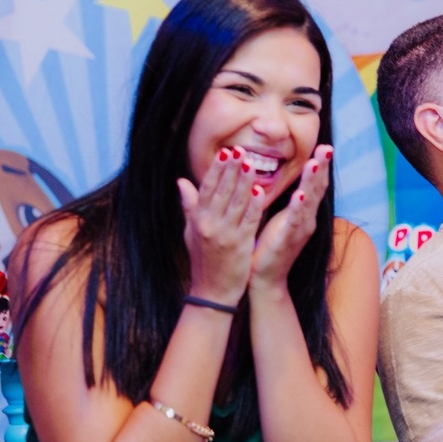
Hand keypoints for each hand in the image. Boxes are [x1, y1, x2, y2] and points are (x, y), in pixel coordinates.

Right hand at [178, 146, 265, 304]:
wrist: (212, 292)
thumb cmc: (203, 260)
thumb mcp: (191, 232)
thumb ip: (189, 206)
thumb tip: (181, 181)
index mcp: (198, 220)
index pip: (207, 188)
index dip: (217, 169)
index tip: (226, 151)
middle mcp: (209, 225)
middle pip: (221, 191)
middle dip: (231, 169)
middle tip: (241, 149)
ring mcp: (224, 235)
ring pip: (235, 203)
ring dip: (244, 182)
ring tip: (252, 163)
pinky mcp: (239, 246)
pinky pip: (248, 221)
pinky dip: (254, 206)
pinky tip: (261, 191)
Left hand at [249, 144, 332, 288]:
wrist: (264, 279)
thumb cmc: (267, 247)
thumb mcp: (276, 218)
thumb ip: (282, 200)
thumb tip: (280, 179)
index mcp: (302, 213)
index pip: (314, 185)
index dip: (319, 166)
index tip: (323, 146)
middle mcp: (306, 220)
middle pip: (317, 189)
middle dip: (322, 168)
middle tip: (327, 148)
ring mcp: (300, 230)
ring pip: (309, 201)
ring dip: (312, 181)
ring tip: (315, 163)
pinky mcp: (288, 241)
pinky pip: (295, 221)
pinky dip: (298, 207)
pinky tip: (301, 195)